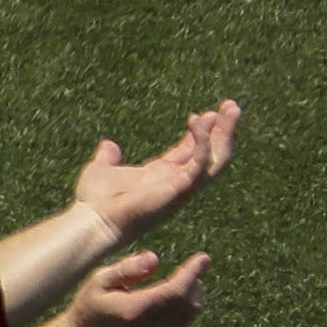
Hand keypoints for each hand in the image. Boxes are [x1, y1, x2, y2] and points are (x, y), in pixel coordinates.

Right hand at [63, 242, 210, 326]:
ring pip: (189, 315)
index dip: (193, 273)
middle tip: (183, 273)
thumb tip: (155, 259)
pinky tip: (159, 315)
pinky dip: (179, 316)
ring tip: (170, 290)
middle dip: (192, 284)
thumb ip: (126, 268)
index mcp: (132, 312)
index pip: (176, 291)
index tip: (204, 258)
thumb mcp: (98, 282)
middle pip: (188, 302)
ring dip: (187, 298)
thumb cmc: (91, 309)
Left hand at [72, 99, 239, 246]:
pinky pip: (200, 160)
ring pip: (217, 158)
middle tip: (231, 106)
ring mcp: (182, 185)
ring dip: (226, 133)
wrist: (95, 220)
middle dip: (223, 130)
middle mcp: (177, 181)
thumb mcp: (101, 170)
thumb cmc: (96, 201)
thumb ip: (108, 158)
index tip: (207, 113)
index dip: (201, 133)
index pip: (191, 151)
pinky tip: (196, 119)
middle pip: (211, 153)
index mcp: (161, 175)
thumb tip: (108, 145)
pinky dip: (202, 140)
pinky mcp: (181, 187)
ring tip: (232, 108)